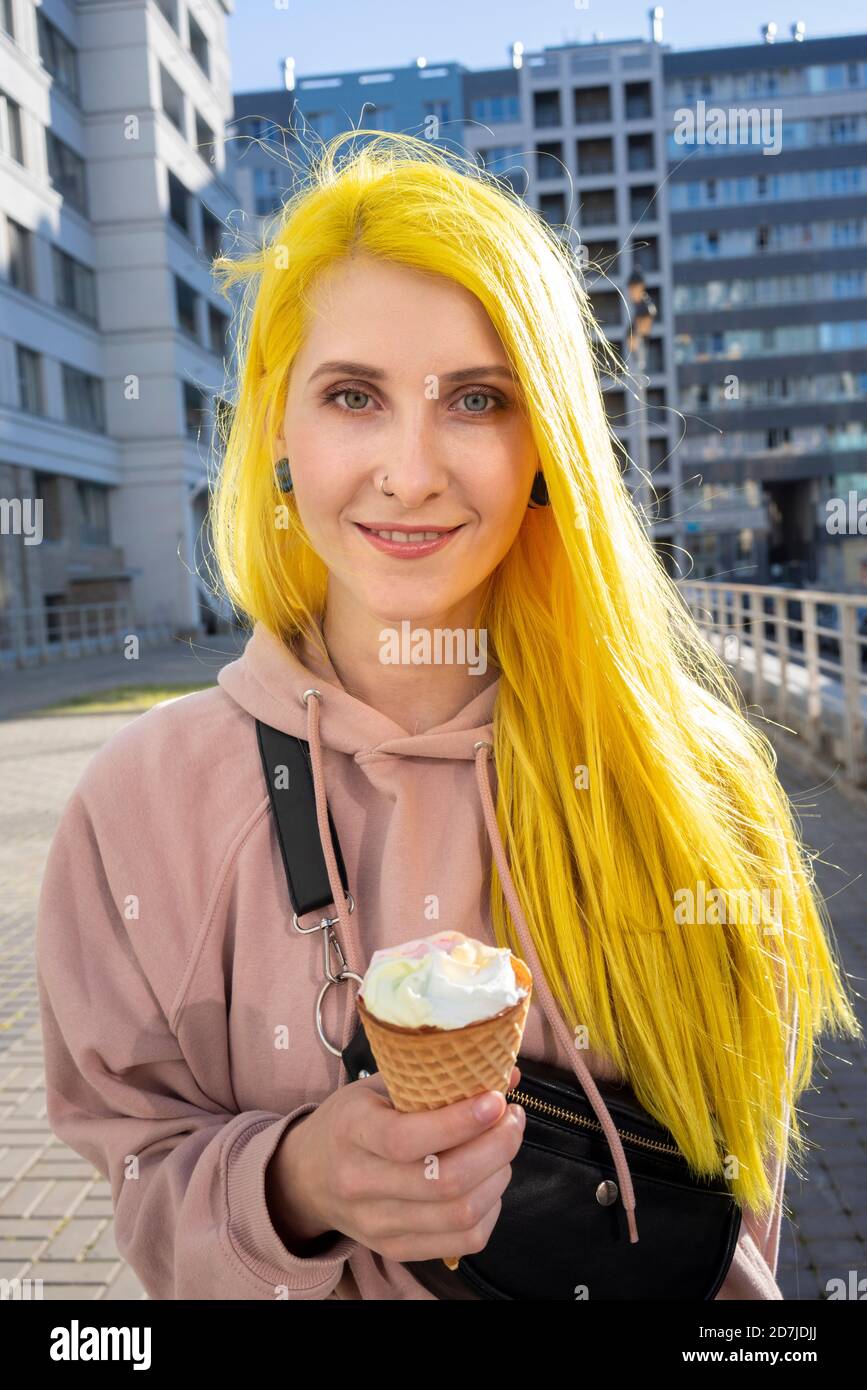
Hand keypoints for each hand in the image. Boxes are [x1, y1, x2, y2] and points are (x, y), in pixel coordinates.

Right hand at [269, 1065, 524, 1262]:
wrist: (306, 1178)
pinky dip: (490, 1208)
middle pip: (444, 1182)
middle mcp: (360, 1184)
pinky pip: (464, 1240)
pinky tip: (490, 1180)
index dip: (461, 1122)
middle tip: (512, 1119)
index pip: (407, 1139)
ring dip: (499, 1176)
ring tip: (504, 1145)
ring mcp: (378, 1224)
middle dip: (496, 1148)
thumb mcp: (375, 1087)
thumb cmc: (348, 1122)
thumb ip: (433, 1079)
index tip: (496, 1101)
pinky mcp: (397, 1249)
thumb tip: (505, 1073)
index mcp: (351, 1132)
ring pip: (460, 1214)